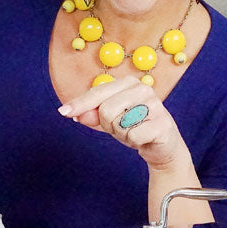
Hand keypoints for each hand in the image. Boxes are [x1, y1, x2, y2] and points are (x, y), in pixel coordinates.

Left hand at [58, 77, 186, 170]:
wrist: (161, 145)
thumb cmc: (133, 126)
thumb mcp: (108, 119)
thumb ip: (91, 114)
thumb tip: (76, 114)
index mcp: (129, 82)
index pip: (97, 93)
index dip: (80, 104)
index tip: (63, 112)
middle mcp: (143, 89)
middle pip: (106, 110)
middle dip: (108, 124)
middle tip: (121, 127)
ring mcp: (156, 105)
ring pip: (119, 123)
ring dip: (122, 134)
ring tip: (133, 131)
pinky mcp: (163, 124)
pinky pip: (133, 136)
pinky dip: (134, 141)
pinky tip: (143, 138)